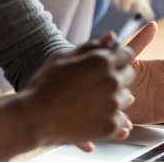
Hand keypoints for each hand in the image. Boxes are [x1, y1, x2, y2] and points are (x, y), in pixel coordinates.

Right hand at [19, 39, 134, 147]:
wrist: (34, 118)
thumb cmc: (44, 85)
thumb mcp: (63, 57)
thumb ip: (91, 46)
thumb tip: (112, 36)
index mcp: (101, 61)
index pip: (127, 54)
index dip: (118, 58)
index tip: (109, 64)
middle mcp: (111, 81)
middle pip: (129, 75)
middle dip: (117, 76)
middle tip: (96, 83)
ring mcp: (113, 104)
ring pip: (126, 98)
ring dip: (115, 97)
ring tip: (91, 101)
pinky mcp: (110, 125)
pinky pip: (121, 120)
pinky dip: (110, 118)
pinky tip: (92, 116)